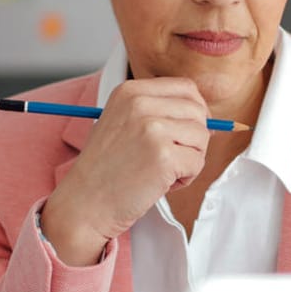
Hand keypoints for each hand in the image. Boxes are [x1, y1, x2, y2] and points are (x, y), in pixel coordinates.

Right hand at [41, 79, 209, 265]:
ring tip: (162, 171)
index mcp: (130, 91)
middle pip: (197, 111)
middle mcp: (140, 103)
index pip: (185, 87)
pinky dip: (185, 178)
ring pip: (201, 137)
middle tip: (172, 158)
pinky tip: (160, 183)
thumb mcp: (123, 124)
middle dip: (194, 138)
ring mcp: (152, 128)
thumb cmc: (106, 170)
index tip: (188, 131)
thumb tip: (205, 116)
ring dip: (190, 159)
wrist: (85, 204)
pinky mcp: (163, 156)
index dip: (195, 111)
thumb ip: (157, 112)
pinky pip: (197, 163)